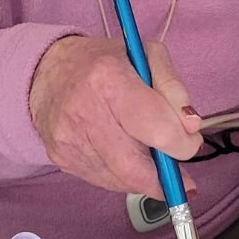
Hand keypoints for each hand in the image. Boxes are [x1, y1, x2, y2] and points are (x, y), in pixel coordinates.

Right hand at [29, 36, 204, 198]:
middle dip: (165, 172)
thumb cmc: (104, 62)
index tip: (190, 141)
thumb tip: (192, 127)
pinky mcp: (61, 158)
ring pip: (122, 180)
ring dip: (146, 177)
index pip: (156, 127)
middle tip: (176, 163)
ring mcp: (69, 139)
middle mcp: (84, 111)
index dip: (182, 143)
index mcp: (109, 78)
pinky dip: (124, 176)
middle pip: (136, 166)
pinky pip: (104, 181)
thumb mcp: (147, 56)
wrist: (47, 72)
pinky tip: (126, 156)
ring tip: (150, 155)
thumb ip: (174, 88)